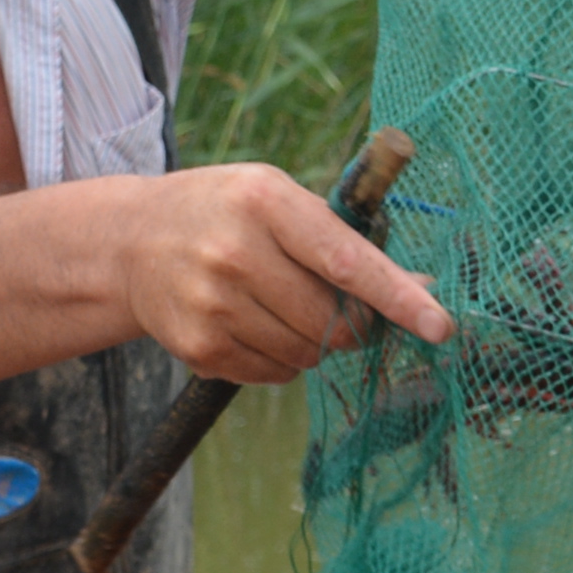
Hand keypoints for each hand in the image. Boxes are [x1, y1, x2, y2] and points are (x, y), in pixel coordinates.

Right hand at [122, 164, 451, 382]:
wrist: (132, 242)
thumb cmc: (227, 213)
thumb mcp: (278, 198)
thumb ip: (347, 241)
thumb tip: (422, 291)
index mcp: (264, 202)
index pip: (345, 260)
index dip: (397, 297)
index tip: (440, 325)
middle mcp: (234, 253)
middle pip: (333, 320)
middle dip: (352, 322)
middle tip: (335, 302)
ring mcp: (212, 304)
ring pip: (309, 354)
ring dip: (314, 341)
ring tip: (279, 304)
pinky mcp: (199, 347)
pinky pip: (276, 374)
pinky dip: (282, 358)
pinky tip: (253, 323)